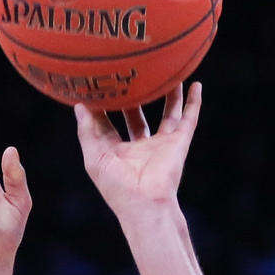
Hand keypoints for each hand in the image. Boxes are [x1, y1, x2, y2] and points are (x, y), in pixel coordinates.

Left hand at [72, 82, 199, 219]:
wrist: (145, 203)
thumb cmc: (116, 186)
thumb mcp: (95, 157)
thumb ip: (87, 131)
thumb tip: (79, 105)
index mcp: (118, 149)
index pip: (108, 121)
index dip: (102, 104)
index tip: (97, 82)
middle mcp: (140, 145)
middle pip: (137, 114)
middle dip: (133, 96)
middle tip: (128, 72)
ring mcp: (161, 143)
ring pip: (167, 112)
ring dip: (168, 94)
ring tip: (166, 71)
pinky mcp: (178, 143)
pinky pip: (188, 119)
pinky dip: (193, 103)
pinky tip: (195, 84)